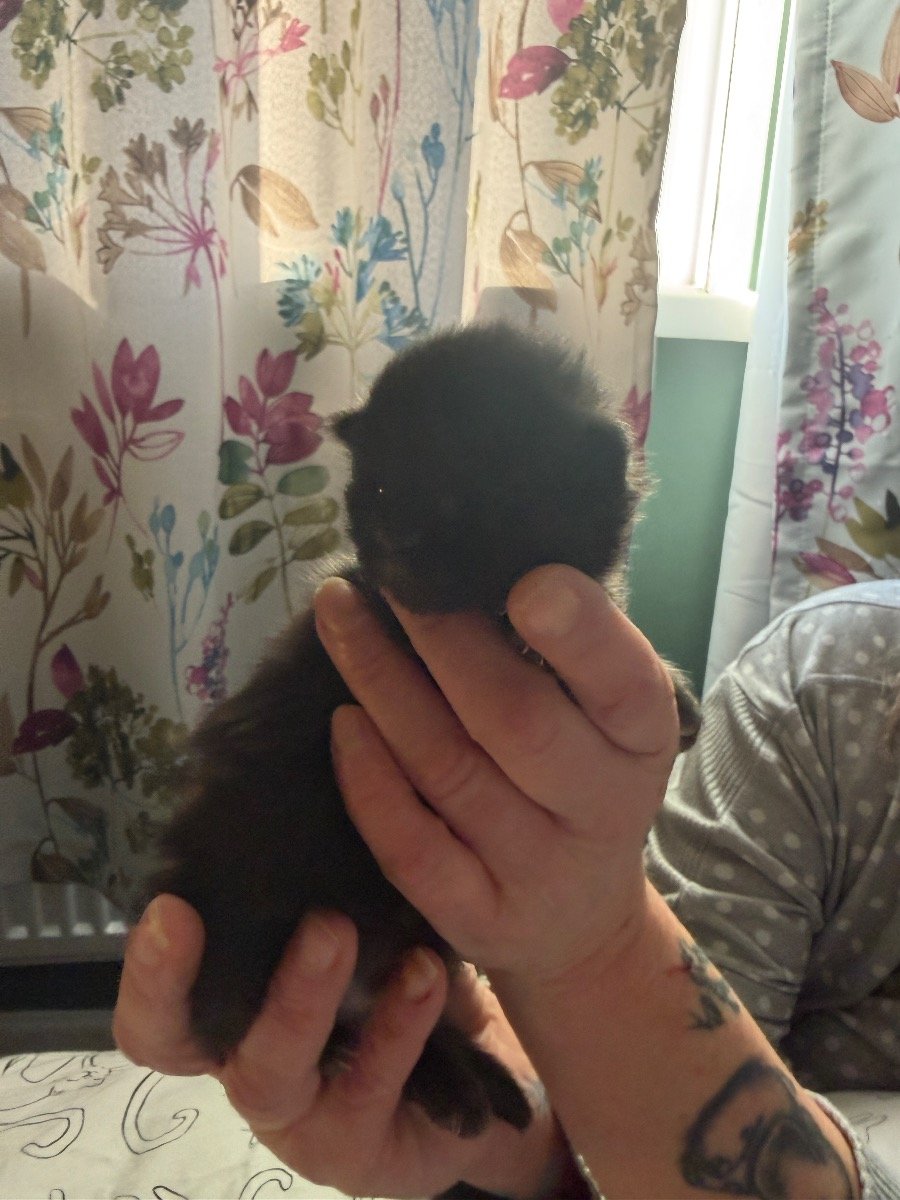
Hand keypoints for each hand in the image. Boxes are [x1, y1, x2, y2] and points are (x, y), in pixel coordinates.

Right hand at [113, 894, 562, 1199]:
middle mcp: (245, 1059)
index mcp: (233, 1006)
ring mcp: (296, 1112)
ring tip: (335, 928)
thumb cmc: (401, 976)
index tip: (169, 907)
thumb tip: (287, 776)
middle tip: (203, 910)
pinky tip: (426, 972)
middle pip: (177, 1040)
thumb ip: (320, 874)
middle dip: (179, 978)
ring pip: (270, 1067)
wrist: (482, 1070)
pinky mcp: (355, 1144)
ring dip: (299, 994)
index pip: (158, 1001)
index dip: (148, 966)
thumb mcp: (363, 915)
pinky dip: (397, 1023)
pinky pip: (367, 1086)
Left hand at [315, 563, 679, 987]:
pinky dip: (369, 780)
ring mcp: (538, 872)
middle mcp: (601, 810)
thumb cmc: (582, 781)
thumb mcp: (604, 719)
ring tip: (338, 614)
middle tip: (391, 573)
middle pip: (516, 721)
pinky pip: (411, 847)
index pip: (625, 685)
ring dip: (382, 683)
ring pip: (448, 770)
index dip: (581, 634)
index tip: (527, 580)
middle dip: (444, 639)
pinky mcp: (478, 919)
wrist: (582, 920)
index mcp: (642, 742)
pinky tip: (342, 721)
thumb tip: (475, 557)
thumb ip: (565, 653)